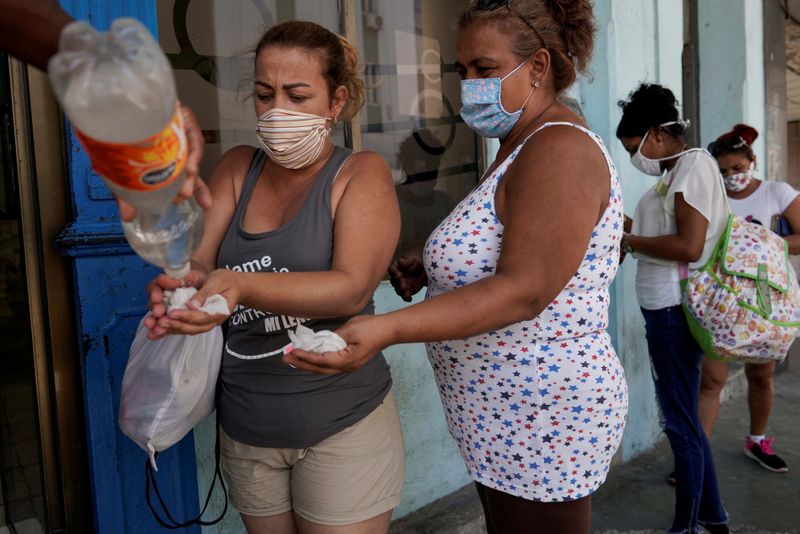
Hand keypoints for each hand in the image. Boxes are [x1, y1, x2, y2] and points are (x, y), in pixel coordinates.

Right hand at [117, 103, 211, 221]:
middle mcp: (177, 140)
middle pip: (190, 166)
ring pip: (192, 155)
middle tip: (182, 198)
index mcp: (167, 152)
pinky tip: (187, 169)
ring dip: (190, 176)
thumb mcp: (122, 168)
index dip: (197, 189)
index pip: (185, 174)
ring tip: (184, 191)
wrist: (112, 101)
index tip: (205, 204)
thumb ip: (128, 193)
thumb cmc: (117, 134)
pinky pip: (191, 139)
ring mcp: (181, 127)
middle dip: (190, 186)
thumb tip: (126, 216)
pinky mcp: (182, 115)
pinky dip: (190, 156)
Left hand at [144, 268, 235, 338]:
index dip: (186, 316)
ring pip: (187, 330)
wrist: (234, 285)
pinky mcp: (197, 321)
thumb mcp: (218, 281)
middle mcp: (212, 320)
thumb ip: (205, 293)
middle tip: (159, 322)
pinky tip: (157, 331)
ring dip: (170, 330)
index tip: (172, 313)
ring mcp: (205, 323)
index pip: (202, 317)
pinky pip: (184, 327)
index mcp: (220, 311)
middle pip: (193, 328)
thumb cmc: (227, 281)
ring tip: (155, 329)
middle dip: (175, 325)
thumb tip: (192, 304)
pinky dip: (170, 329)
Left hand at [284, 315, 395, 374]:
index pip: (321, 360)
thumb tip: (320, 341)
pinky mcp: (350, 362)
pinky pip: (329, 365)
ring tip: (292, 359)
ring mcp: (349, 366)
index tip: (292, 351)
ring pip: (324, 369)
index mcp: (347, 360)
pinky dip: (317, 362)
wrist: (389, 330)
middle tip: (285, 358)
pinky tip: (308, 358)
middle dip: (301, 363)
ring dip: (307, 364)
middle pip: (320, 369)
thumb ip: (334, 337)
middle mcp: (347, 367)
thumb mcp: (350, 329)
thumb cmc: (371, 328)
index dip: (305, 356)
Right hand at [388, 255, 426, 301]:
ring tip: (406, 290)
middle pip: (393, 281)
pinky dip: (406, 298)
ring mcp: (401, 286)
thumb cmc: (417, 263)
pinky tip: (410, 298)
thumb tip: (399, 261)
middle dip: (397, 283)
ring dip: (401, 291)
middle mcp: (396, 278)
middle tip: (402, 283)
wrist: (425, 272)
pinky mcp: (407, 292)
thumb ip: (406, 261)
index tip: (397, 274)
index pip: (391, 270)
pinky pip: (404, 296)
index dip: (393, 272)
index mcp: (396, 268)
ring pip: (398, 290)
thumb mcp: (413, 259)